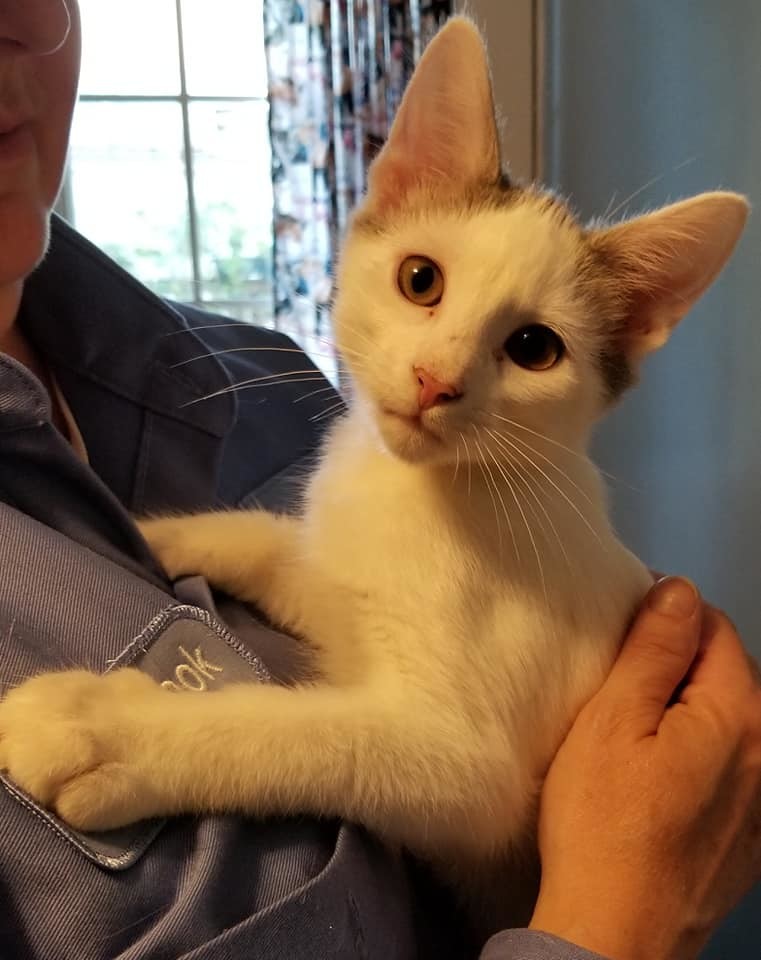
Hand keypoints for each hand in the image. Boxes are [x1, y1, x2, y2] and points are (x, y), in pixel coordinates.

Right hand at [529, 577, 760, 959]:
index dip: (665, 619)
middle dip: (679, 663)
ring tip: (635, 734)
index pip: (714, 627)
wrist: (614, 932)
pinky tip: (658, 780)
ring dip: (689, 709)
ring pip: (730, 720)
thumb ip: (654, 649)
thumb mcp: (614, 719)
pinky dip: (700, 753)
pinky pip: (732, 766)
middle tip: (619, 688)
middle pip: (728, 672)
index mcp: (740, 715)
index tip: (622, 638)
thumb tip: (680, 591)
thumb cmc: (602, 822)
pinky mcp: (751, 837)